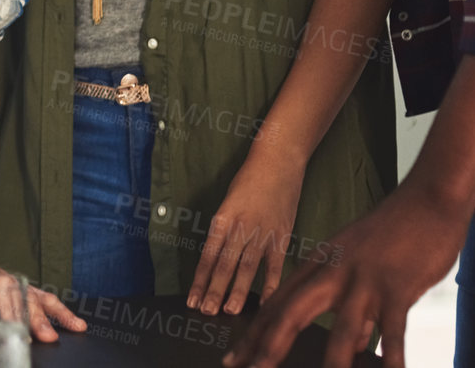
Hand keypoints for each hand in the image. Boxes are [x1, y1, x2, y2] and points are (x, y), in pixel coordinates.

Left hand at [0, 258, 86, 343]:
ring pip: (27, 293)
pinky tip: (74, 324)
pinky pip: (43, 297)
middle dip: (17, 312)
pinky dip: (59, 312)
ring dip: (40, 315)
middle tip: (25, 334)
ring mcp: (8, 279)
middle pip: (6, 288)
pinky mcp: (22, 287)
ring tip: (50, 335)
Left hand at [188, 151, 303, 315]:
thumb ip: (223, 230)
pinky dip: (271, 285)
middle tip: (205, 312)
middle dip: (214, 291)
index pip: (208, 256)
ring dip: (238, 291)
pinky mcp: (282, 236)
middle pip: (225, 265)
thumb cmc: (249, 180)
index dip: (199, 280)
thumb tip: (216, 260)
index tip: (192, 299)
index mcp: (222, 219)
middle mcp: (240, 228)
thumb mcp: (227, 202)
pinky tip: (265, 301)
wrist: (278, 162)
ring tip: (229, 310)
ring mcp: (263, 233)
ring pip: (247, 268)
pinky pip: (275, 265)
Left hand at [223, 180, 469, 367]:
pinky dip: (393, 356)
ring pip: (341, 331)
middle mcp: (334, 272)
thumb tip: (355, 345)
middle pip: (291, 313)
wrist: (427, 200)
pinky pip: (393, 331)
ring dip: (332, 363)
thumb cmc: (394, 234)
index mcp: (320, 264)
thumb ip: (350, 304)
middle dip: (267, 347)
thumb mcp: (358, 264)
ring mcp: (365, 281)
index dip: (254, 332)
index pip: (277, 302)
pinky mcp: (398, 288)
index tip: (235, 358)